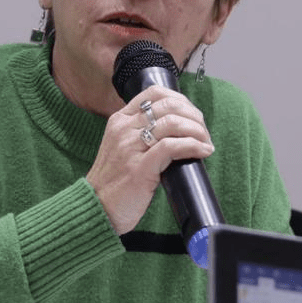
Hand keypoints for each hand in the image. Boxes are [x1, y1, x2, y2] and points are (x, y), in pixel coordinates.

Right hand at [86, 85, 213, 234]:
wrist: (95, 209)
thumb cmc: (113, 182)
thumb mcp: (121, 148)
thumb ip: (140, 135)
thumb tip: (176, 130)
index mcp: (120, 121)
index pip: (154, 93)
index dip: (180, 100)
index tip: (192, 115)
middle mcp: (124, 129)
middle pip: (168, 106)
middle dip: (193, 116)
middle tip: (203, 132)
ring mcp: (130, 147)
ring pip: (172, 123)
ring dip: (197, 131)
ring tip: (205, 143)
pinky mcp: (140, 168)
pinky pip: (172, 147)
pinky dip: (193, 146)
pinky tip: (203, 152)